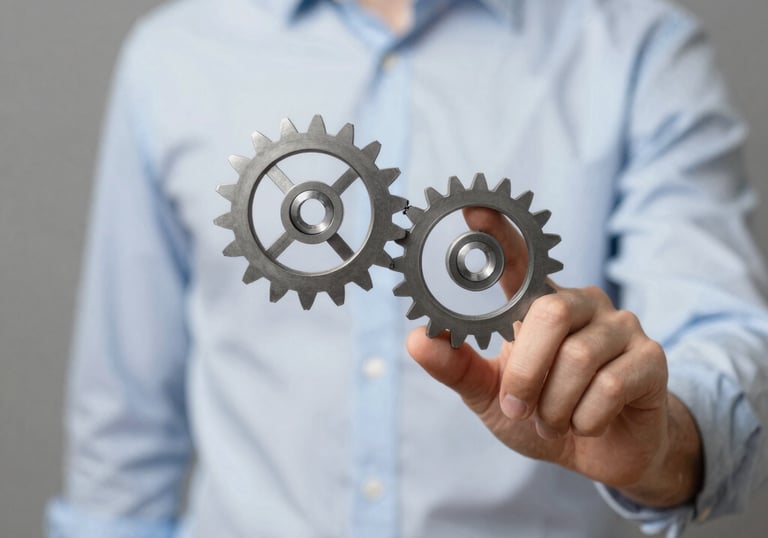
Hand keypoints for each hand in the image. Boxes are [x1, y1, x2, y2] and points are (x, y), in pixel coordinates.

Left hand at [406, 208, 701, 506]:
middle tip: (517, 407)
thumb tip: (416, 340)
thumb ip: (458, 368)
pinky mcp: (652, 358)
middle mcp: (583, 303)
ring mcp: (621, 326)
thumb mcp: (492, 396)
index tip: (473, 207)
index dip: (499, 231)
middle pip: (550, 313)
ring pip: (579, 358)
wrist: (604, 451)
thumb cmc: (544, 414)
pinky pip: (610, 386)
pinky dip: (585, 419)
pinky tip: (584, 426)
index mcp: (540, 305)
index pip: (520, 258)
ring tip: (552, 421)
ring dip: (554, 406)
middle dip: (525, 371)